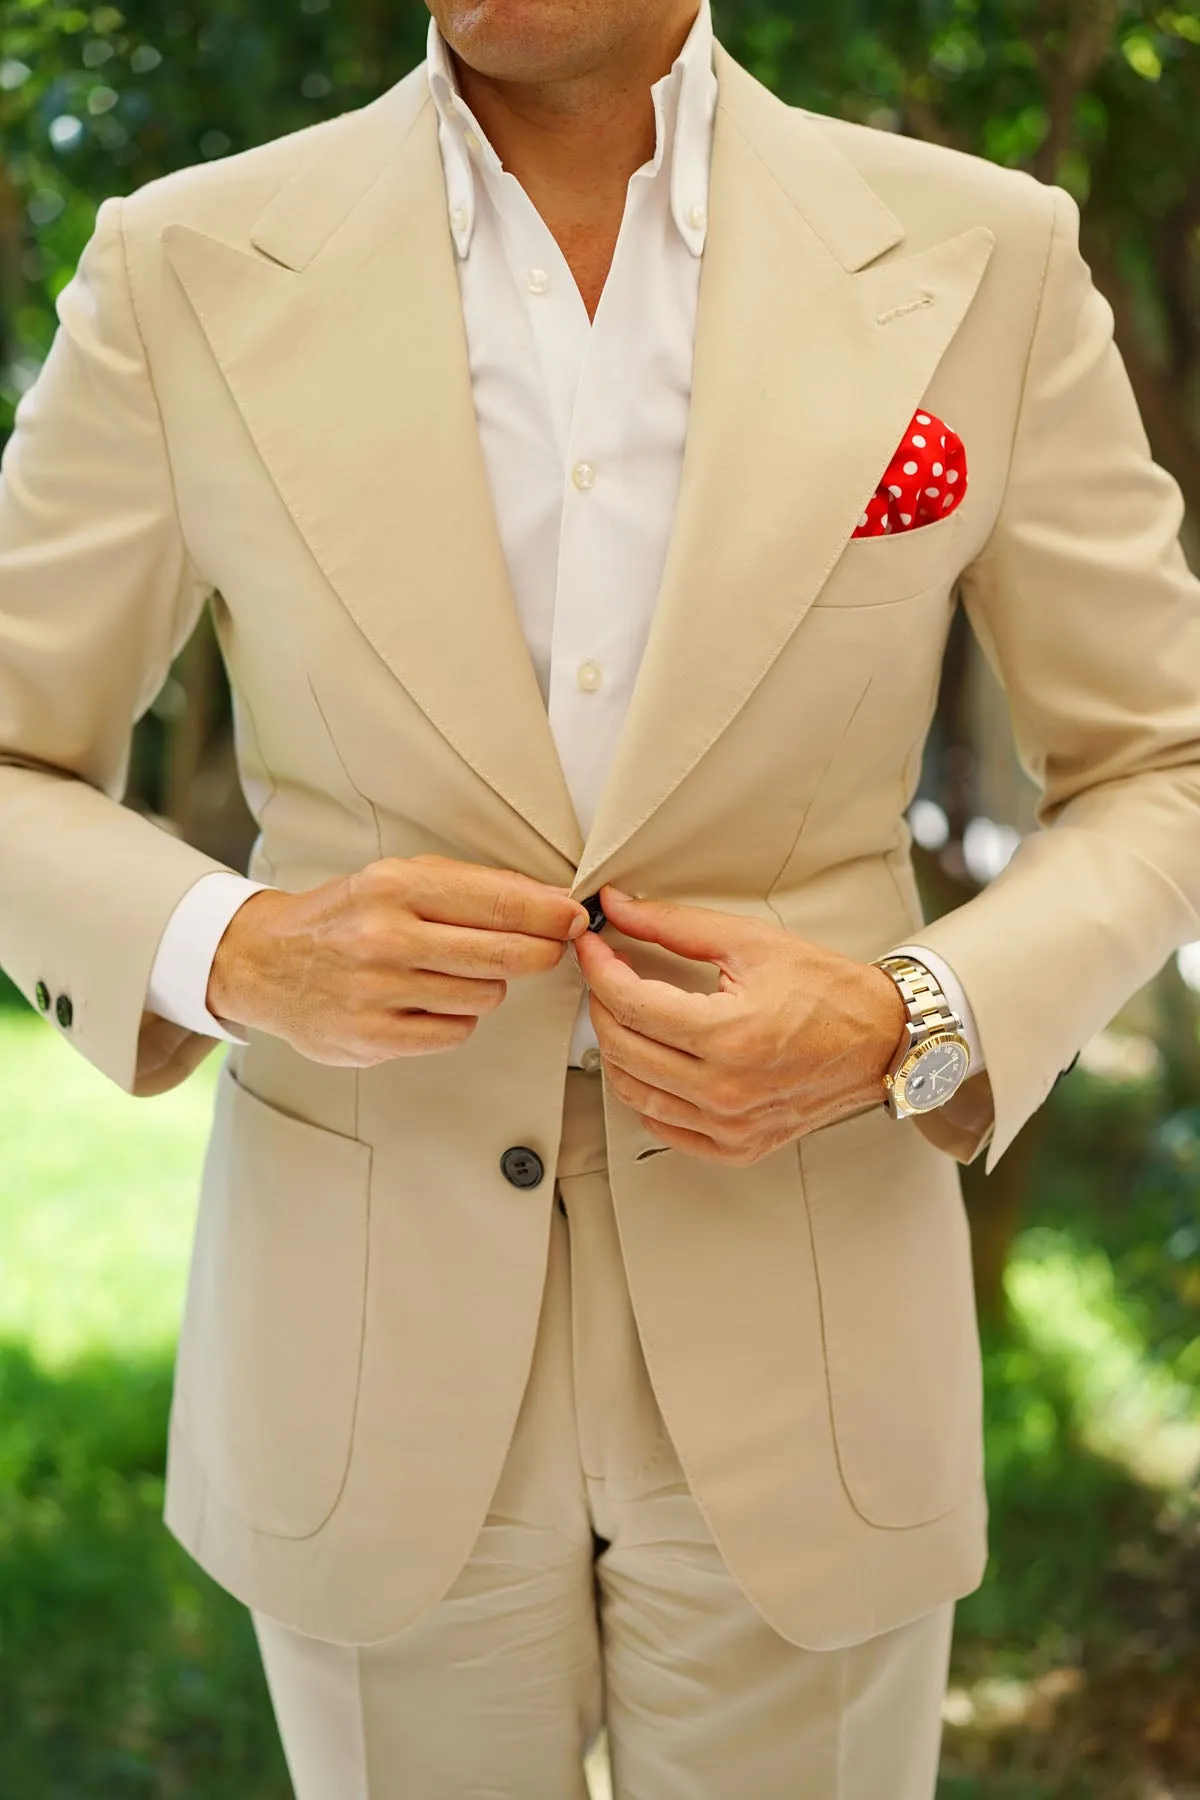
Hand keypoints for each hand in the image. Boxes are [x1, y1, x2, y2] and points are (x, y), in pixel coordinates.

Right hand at [207, 853, 589, 1067]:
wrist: (265, 962)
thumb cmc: (345, 916)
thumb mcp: (396, 879)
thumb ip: (472, 888)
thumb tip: (552, 904)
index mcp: (394, 888)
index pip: (498, 903)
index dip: (550, 915)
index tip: (576, 919)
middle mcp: (385, 938)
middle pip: (502, 955)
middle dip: (539, 952)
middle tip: (547, 949)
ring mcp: (378, 992)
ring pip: (484, 996)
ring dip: (485, 986)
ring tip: (453, 972)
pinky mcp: (373, 1038)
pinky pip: (455, 1032)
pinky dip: (454, 1019)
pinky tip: (428, 1001)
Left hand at [571, 884, 907, 1163]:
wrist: (881, 1041)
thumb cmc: (827, 991)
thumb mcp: (750, 942)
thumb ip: (674, 925)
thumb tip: (618, 908)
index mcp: (730, 1036)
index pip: (631, 1003)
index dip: (599, 969)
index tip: (593, 948)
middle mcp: (727, 1090)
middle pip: (622, 1049)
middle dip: (603, 1005)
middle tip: (608, 976)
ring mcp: (730, 1125)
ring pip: (633, 1092)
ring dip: (617, 1049)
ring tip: (628, 1015)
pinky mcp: (736, 1147)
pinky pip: (663, 1127)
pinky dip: (646, 1092)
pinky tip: (655, 1061)